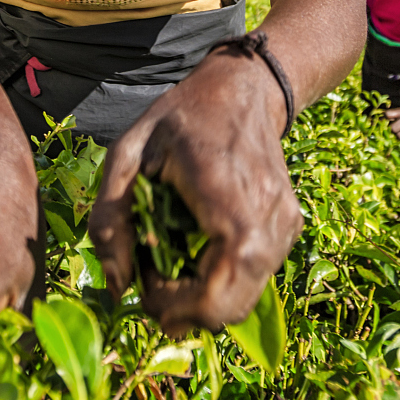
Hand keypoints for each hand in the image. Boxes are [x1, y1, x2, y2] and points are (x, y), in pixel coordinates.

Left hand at [89, 48, 302, 334]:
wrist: (242, 89)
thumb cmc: (179, 119)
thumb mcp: (127, 153)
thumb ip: (110, 218)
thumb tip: (117, 286)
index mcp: (227, 197)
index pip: (218, 291)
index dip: (177, 307)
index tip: (143, 288)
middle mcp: (269, 218)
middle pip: (233, 306)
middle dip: (186, 311)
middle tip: (151, 284)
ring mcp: (285, 224)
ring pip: (247, 297)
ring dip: (204, 299)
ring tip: (170, 265)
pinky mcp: (290, 226)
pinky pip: (256, 276)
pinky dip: (223, 281)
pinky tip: (195, 252)